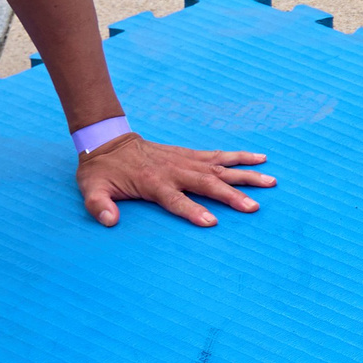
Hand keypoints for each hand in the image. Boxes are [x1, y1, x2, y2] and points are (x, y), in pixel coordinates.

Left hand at [76, 132, 273, 226]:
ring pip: (221, 168)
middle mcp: (175, 171)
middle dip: (232, 195)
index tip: (211, 221)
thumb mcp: (91, 189)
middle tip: (254, 206)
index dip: (193, 211)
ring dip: (246, 175)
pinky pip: (220, 155)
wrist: (108, 141)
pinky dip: (240, 156)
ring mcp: (186, 160)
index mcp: (154, 183)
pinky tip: (260, 158)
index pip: (177, 200)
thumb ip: (99, 205)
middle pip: (208, 184)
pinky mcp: (190, 154)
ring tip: (271, 181)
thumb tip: (109, 221)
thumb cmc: (101, 171)